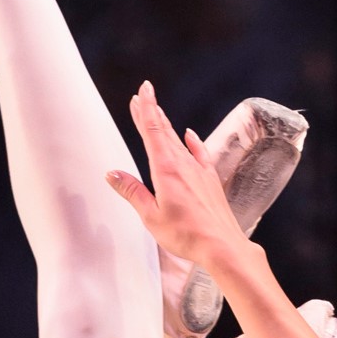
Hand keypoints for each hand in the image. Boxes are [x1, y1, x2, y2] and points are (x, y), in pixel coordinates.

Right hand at [107, 83, 253, 275]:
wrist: (223, 247)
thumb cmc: (188, 235)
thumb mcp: (152, 216)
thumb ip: (133, 193)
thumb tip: (113, 174)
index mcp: (166, 170)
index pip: (152, 132)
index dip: (146, 109)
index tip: (142, 90)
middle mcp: (184, 166)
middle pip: (164, 132)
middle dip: (152, 113)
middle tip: (143, 97)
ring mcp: (200, 172)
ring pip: (180, 142)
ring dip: (167, 126)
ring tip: (158, 113)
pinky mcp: (210, 181)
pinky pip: (200, 154)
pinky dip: (193, 142)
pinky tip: (190, 135)